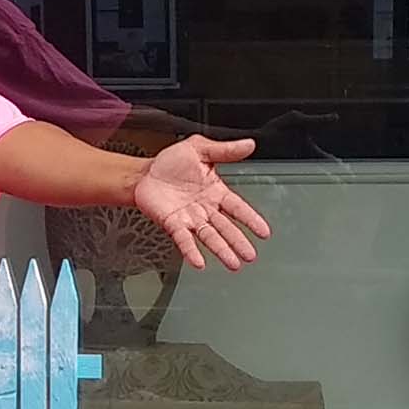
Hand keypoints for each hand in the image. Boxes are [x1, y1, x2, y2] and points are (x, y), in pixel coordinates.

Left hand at [128, 135, 271, 270]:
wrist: (143, 173)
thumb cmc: (170, 163)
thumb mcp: (200, 149)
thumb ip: (225, 150)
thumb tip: (249, 145)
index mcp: (215, 192)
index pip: (238, 208)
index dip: (251, 220)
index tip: (264, 232)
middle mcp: (205, 209)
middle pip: (226, 228)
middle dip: (239, 242)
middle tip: (250, 256)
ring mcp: (190, 219)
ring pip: (209, 237)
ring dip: (221, 251)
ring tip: (233, 263)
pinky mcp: (173, 225)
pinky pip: (184, 240)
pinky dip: (191, 251)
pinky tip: (199, 262)